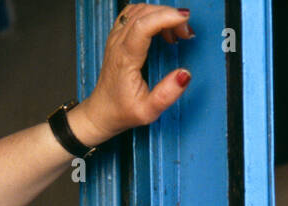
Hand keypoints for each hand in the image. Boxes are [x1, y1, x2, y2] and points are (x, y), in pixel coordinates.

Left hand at [68, 5, 194, 146]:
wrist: (101, 112)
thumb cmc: (122, 111)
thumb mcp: (148, 112)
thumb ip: (167, 94)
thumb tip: (184, 74)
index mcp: (125, 59)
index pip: (143, 25)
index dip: (166, 17)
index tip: (184, 20)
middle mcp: (118, 44)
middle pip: (144, 13)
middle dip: (170, 16)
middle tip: (186, 33)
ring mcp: (116, 38)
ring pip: (139, 11)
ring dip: (162, 14)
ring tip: (176, 33)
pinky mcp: (117, 37)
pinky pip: (134, 14)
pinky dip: (151, 15)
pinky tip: (162, 29)